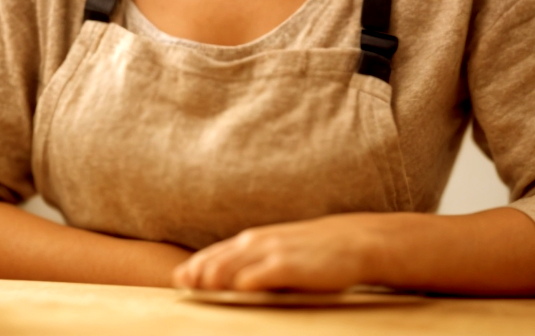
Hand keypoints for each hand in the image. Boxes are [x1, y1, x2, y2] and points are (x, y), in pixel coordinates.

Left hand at [172, 214, 382, 291]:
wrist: (353, 242)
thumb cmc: (312, 252)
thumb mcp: (277, 252)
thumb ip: (250, 263)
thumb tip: (219, 283)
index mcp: (250, 241)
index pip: (210, 256)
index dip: (192, 270)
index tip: (180, 284)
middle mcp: (255, 244)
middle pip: (214, 263)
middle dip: (197, 278)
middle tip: (187, 290)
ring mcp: (271, 253)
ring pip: (230, 268)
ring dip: (213, 281)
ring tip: (203, 292)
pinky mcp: (288, 265)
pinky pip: (260, 275)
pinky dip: (245, 282)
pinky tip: (236, 291)